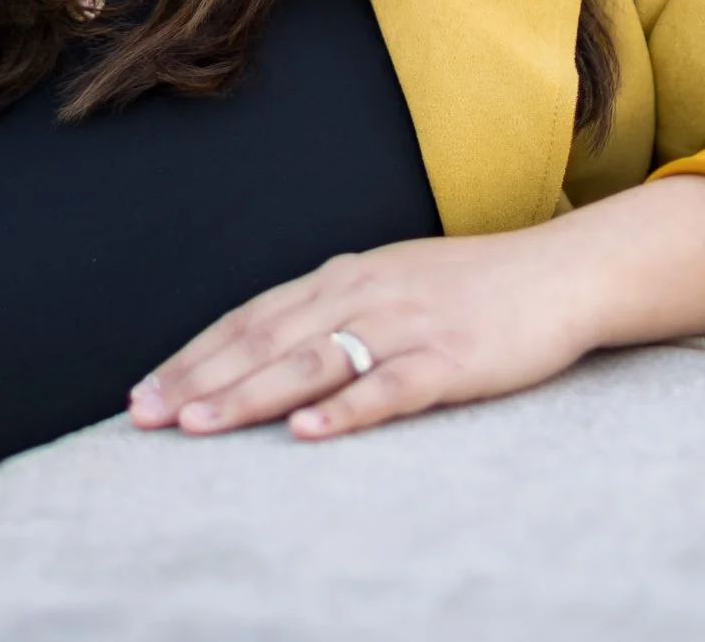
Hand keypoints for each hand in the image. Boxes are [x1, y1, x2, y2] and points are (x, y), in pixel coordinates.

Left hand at [127, 228, 600, 441]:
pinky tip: (308, 430)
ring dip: (250, 395)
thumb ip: (329, 311)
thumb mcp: (387, 283)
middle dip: (200, 380)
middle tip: (146, 417)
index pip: (248, 318)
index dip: (193, 356)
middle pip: (265, 340)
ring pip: (313, 361)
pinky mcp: (451, 358)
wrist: (560, 273)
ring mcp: (406, 325)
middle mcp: (363, 294)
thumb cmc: (469, 287)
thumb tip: (262, 348)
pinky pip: (390, 387)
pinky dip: (345, 409)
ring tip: (201, 425)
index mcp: (342, 277)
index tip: (145, 392)